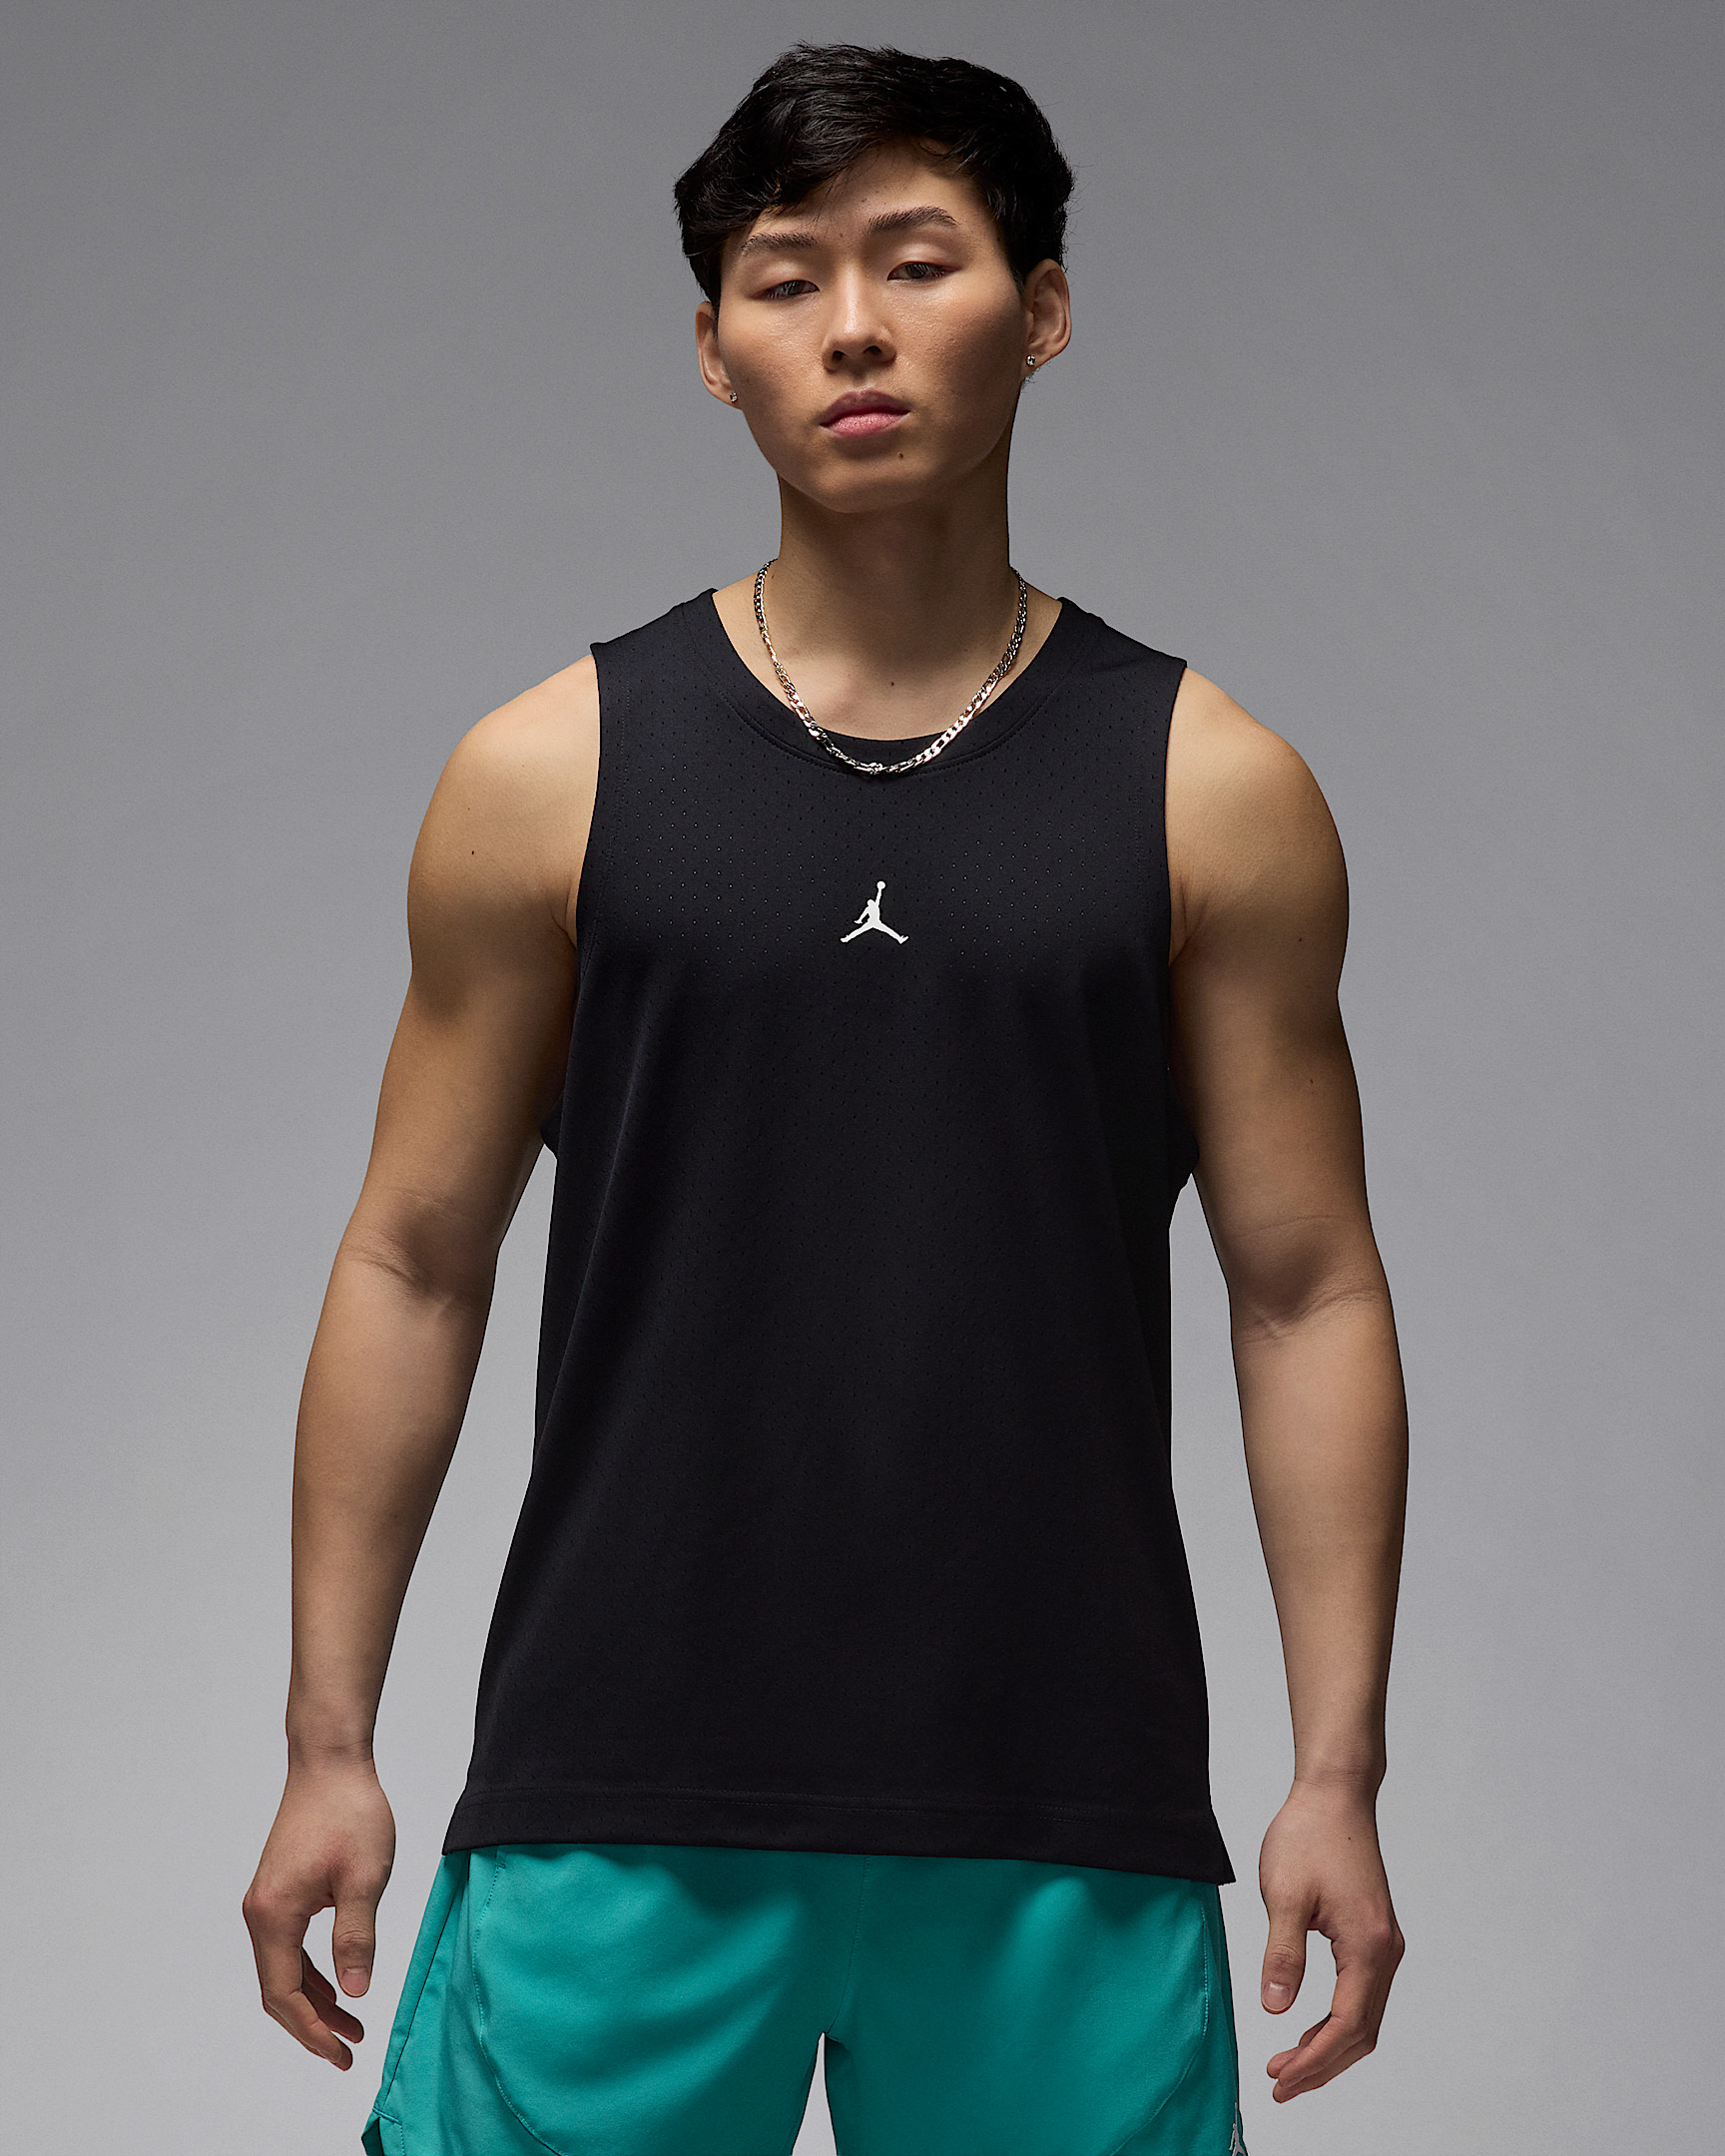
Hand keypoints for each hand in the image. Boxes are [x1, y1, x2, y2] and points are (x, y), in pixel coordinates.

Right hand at [242, 1756, 396, 2068]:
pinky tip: (338, 1983)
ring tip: (351, 2025)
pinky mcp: (279, 1890)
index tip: (342, 2053)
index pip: (284, 1994)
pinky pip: (288, 1947)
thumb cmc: (348, 1811)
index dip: (312, 2030)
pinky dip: (310, 1971)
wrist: (330, 1762)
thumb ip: (355, 1938)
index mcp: (274, 1916)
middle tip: (348, 2050)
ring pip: (283, 1969)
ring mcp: (267, 1901)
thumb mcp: (363, 1878)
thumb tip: (354, 1993)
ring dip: (314, 2000)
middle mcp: (260, 1913)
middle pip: (278, 1989)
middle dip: (312, 2024)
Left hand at [1257, 1779, 1403, 2101]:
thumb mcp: (1283, 1894)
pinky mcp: (1374, 1934)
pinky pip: (1362, 1995)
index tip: (1280, 2079)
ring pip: (1364, 2017)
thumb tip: (1275, 2007)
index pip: (1345, 2025)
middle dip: (1321, 2064)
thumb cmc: (1309, 1835)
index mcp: (1366, 1945)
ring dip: (1328, 2046)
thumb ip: (1281, 1953)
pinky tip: (1308, 2027)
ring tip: (1287, 2062)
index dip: (1314, 2061)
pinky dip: (1337, 2021)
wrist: (1335, 1795)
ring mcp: (1383, 1944)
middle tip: (1279, 2083)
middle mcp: (1385, 1951)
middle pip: (1361, 2032)